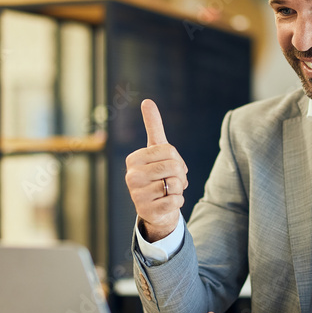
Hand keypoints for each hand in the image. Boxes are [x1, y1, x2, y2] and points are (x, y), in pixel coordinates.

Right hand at [124, 99, 188, 241]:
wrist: (156, 207)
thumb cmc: (157, 174)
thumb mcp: (156, 150)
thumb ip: (153, 126)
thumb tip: (147, 101)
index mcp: (133, 159)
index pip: (169, 150)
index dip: (177, 159)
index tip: (170, 166)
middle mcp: (131, 176)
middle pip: (173, 167)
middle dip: (180, 174)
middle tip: (173, 180)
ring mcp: (137, 195)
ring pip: (174, 184)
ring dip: (178, 189)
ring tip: (168, 191)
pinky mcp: (147, 211)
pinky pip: (175, 201)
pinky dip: (178, 201)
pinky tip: (167, 202)